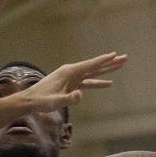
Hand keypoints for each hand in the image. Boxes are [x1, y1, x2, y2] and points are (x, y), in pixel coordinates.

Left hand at [3, 53, 126, 120]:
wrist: (29, 101)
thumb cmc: (41, 101)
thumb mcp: (55, 101)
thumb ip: (69, 99)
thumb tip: (81, 94)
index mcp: (69, 72)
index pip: (90, 65)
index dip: (103, 61)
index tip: (116, 54)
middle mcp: (71, 72)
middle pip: (94, 66)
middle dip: (110, 63)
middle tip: (125, 58)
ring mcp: (71, 78)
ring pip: (93, 73)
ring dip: (106, 71)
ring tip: (120, 66)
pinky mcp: (70, 85)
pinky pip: (87, 82)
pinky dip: (97, 83)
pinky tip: (108, 84)